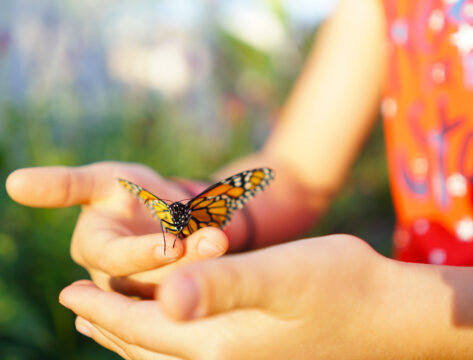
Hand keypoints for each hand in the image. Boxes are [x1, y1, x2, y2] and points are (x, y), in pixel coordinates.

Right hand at [6, 162, 227, 295]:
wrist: (162, 208)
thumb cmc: (125, 190)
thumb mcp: (99, 181)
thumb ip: (63, 185)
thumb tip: (13, 182)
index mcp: (95, 250)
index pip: (114, 259)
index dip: (140, 252)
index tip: (171, 243)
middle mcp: (119, 276)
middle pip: (151, 276)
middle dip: (186, 257)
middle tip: (215, 239)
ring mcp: (149, 285)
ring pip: (177, 282)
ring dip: (205, 263)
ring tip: (225, 239)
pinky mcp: (175, 288)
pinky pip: (196, 283)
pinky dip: (215, 271)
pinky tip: (233, 255)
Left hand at [59, 234, 401, 359]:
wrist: (387, 315)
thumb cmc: (338, 283)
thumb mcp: (279, 275)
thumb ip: (220, 286)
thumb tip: (163, 301)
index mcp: (219, 344)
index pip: (139, 328)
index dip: (101, 308)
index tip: (68, 294)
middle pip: (144, 349)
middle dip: (107, 326)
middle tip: (77, 309)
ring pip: (164, 358)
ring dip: (131, 338)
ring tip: (107, 324)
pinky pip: (193, 358)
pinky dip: (164, 345)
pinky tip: (166, 332)